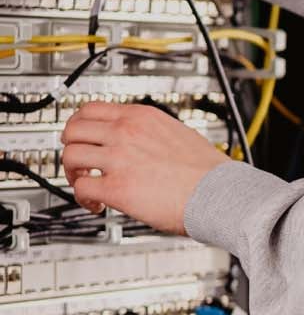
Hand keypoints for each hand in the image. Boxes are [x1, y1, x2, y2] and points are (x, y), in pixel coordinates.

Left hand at [61, 102, 229, 233]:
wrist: (222, 194)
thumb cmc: (210, 173)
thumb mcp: (178, 133)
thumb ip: (151, 133)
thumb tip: (139, 142)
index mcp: (142, 117)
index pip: (91, 109)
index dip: (79, 125)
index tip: (81, 137)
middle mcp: (126, 133)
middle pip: (73, 130)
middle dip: (70, 147)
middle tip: (79, 162)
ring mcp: (119, 159)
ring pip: (70, 157)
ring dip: (73, 173)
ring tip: (86, 185)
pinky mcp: (117, 188)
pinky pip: (82, 189)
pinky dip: (83, 199)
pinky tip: (97, 205)